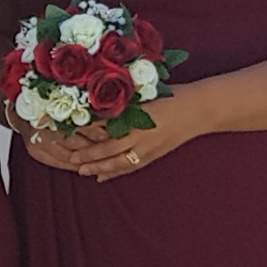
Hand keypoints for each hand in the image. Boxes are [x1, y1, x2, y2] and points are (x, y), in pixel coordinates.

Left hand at [23, 90, 200, 183]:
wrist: (200, 109)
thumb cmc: (173, 94)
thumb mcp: (146, 90)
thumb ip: (123, 95)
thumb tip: (95, 97)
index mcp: (138, 115)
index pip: (105, 124)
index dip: (85, 128)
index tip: (66, 129)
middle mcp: (142, 134)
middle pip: (109, 148)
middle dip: (88, 154)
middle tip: (70, 158)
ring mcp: (149, 147)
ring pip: (119, 162)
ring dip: (99, 167)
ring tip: (81, 171)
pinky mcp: (155, 155)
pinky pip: (131, 167)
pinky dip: (115, 172)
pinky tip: (102, 177)